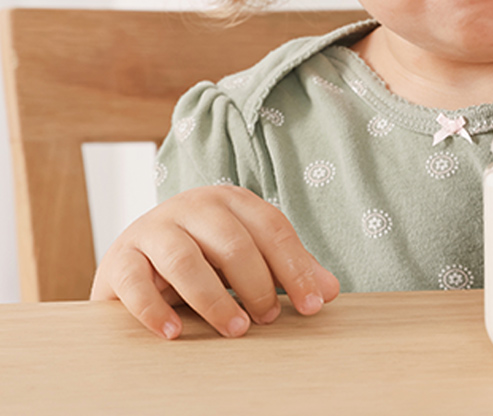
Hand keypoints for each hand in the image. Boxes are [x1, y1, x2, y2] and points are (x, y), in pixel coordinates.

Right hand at [90, 185, 339, 339]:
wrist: (135, 260)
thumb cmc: (204, 258)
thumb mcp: (248, 259)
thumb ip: (287, 270)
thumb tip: (329, 290)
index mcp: (231, 200)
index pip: (272, 229)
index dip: (296, 268)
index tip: (314, 304)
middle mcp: (192, 207)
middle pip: (233, 243)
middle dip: (257, 284)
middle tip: (270, 318)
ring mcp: (152, 229)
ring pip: (185, 260)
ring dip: (214, 300)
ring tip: (236, 329)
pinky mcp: (119, 258)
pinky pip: (136, 283)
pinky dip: (155, 310)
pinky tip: (175, 333)